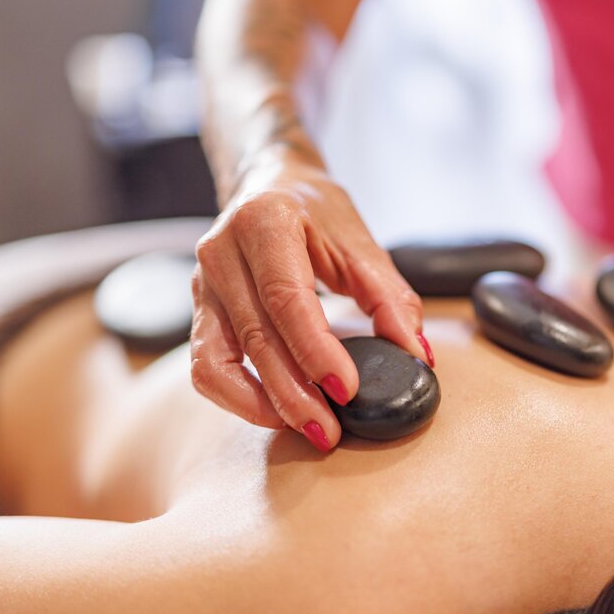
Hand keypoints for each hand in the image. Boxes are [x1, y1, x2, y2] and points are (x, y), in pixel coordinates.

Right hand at [190, 151, 430, 450]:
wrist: (271, 183)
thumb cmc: (317, 211)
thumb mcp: (360, 242)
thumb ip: (390, 297)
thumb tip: (416, 354)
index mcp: (265, 222)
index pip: (286, 297)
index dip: (316, 349)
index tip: (347, 390)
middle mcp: (223, 251)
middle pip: (256, 336)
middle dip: (295, 394)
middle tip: (331, 431)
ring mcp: (203, 282)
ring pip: (219, 360)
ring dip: (263, 405)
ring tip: (307, 427)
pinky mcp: (198, 309)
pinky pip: (206, 366)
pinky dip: (238, 397)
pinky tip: (275, 411)